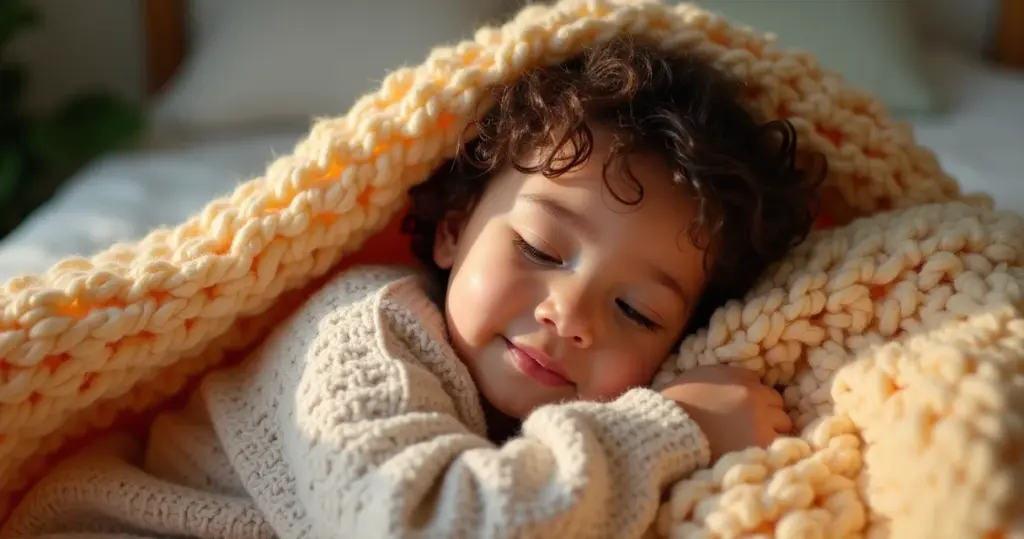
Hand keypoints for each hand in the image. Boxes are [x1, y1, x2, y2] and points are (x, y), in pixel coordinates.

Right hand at [660, 365, 791, 460]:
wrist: (667, 431)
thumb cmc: (676, 405)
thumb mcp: (699, 376)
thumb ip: (727, 376)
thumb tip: (748, 380)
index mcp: (740, 377)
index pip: (761, 384)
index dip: (752, 397)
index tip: (743, 408)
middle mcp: (754, 394)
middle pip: (776, 402)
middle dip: (766, 412)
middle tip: (747, 426)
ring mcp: (761, 419)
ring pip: (783, 422)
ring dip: (771, 429)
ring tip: (751, 440)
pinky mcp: (761, 442)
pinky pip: (778, 443)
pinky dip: (770, 447)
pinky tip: (754, 452)